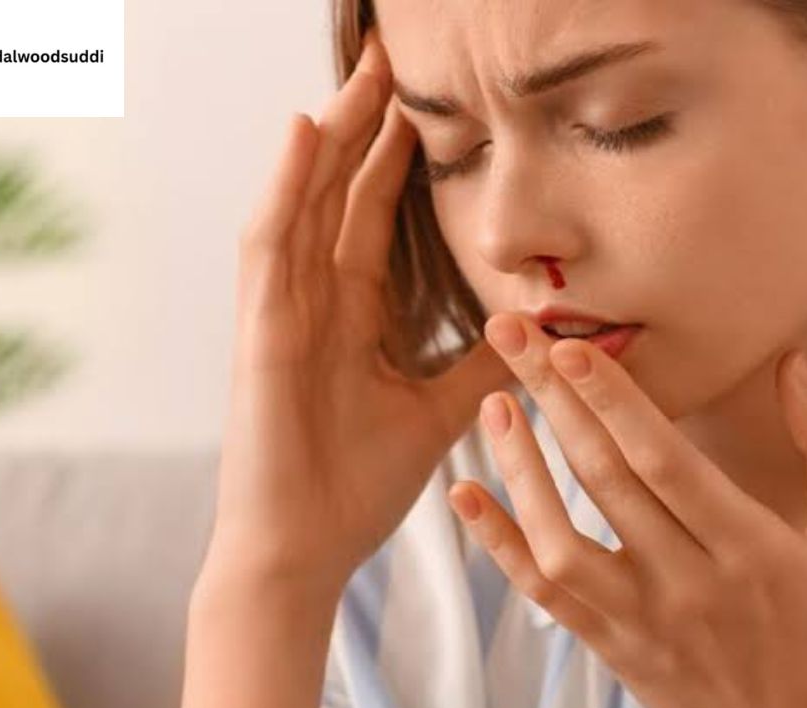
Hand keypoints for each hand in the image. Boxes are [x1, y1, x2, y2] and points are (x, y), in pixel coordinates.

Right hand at [210, 28, 511, 583]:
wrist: (306, 548)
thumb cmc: (355, 484)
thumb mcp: (440, 410)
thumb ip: (483, 364)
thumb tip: (544, 330)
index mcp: (349, 313)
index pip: (370, 214)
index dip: (392, 155)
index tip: (423, 103)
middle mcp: (313, 298)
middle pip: (335, 190)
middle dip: (361, 123)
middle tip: (389, 59)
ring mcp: (281, 310)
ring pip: (303, 200)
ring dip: (327, 134)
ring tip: (358, 74)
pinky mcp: (262, 331)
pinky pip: (271, 244)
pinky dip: (285, 186)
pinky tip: (303, 131)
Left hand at [447, 312, 806, 707]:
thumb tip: (794, 363)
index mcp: (750, 548)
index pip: (667, 462)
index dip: (614, 401)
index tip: (569, 346)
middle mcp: (688, 584)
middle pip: (605, 480)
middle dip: (554, 399)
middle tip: (511, 333)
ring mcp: (640, 619)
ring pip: (560, 540)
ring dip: (519, 468)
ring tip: (493, 402)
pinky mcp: (609, 644)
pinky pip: (541, 593)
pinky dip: (497, 543)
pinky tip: (464, 493)